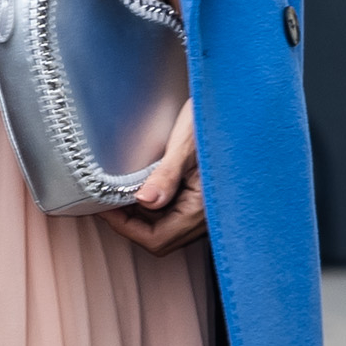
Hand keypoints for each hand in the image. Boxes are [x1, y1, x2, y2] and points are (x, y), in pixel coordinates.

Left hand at [102, 97, 206, 254]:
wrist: (239, 106)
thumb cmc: (216, 121)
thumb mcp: (186, 144)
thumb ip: (166, 175)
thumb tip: (144, 200)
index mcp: (205, 209)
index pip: (156, 239)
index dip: (125, 226)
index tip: (106, 207)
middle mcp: (208, 217)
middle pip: (161, 238)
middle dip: (132, 222)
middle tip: (110, 199)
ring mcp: (207, 210)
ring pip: (167, 226)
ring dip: (143, 212)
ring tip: (126, 188)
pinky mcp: (205, 199)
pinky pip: (175, 212)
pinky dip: (157, 202)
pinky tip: (147, 181)